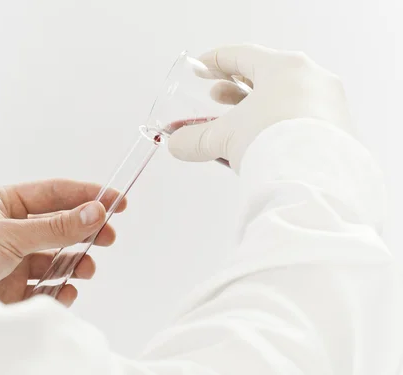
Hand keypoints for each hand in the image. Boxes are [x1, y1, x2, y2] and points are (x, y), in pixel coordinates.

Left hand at [0, 179, 125, 305]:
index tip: (117, 200)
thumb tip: (96, 212)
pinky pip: (45, 287)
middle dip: (85, 231)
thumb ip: (56, 227)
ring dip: (75, 263)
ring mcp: (14, 260)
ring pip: (56, 258)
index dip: (87, 194)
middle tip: (108, 236)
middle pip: (60, 226)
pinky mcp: (14, 289)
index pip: (55, 194)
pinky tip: (65, 291)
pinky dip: (60, 290)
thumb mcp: (11, 233)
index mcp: (6, 204)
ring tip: (86, 268)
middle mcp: (12, 230)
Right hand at [168, 44, 352, 170]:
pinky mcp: (336, 130)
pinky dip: (275, 126)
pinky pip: (299, 120)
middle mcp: (312, 79)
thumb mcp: (226, 137)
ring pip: (283, 99)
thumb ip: (197, 139)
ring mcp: (328, 104)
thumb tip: (176, 145)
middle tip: (214, 97)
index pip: (243, 55)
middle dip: (234, 89)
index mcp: (285, 67)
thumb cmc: (272, 142)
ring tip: (233, 123)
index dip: (215, 61)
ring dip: (254, 110)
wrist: (314, 179)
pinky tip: (260, 144)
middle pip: (265, 76)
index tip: (200, 68)